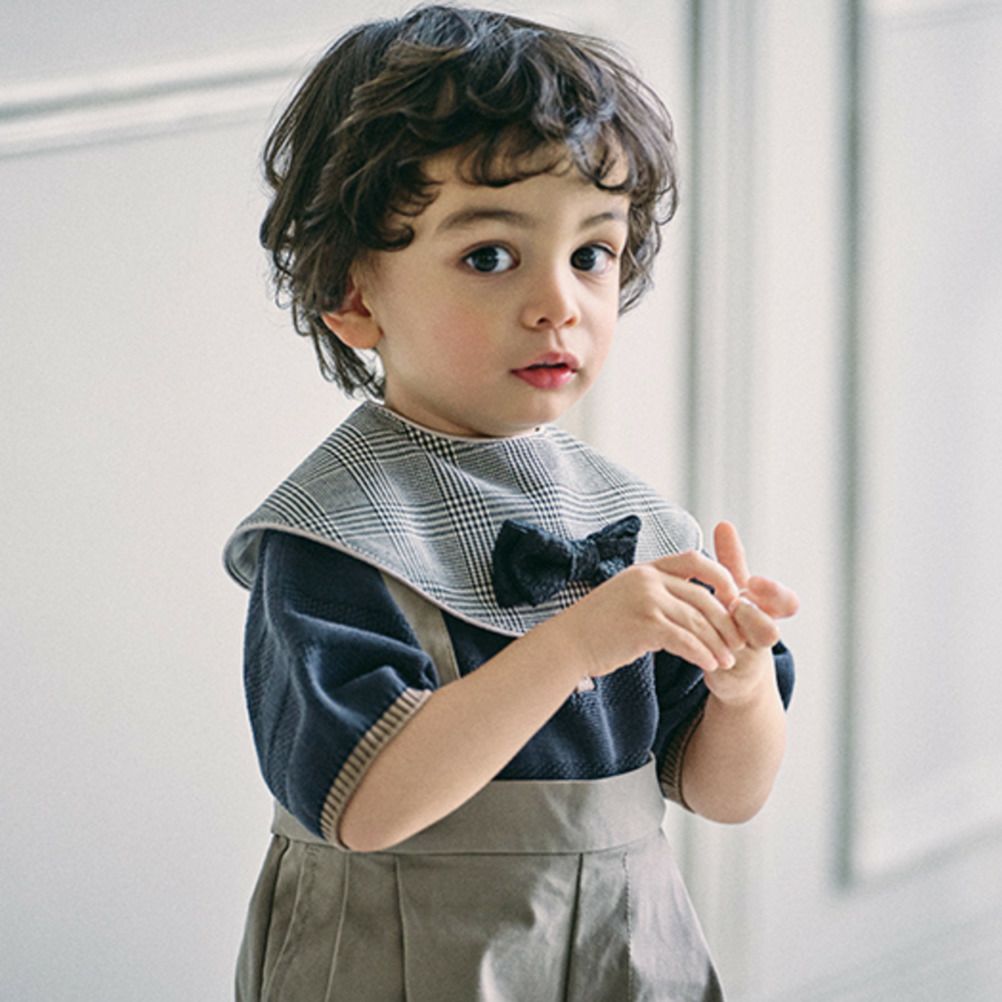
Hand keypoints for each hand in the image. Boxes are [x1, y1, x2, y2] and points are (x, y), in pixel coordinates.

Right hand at [557, 549, 745, 677]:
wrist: (568, 643)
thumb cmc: (599, 626)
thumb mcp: (628, 595)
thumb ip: (656, 591)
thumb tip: (690, 602)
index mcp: (647, 568)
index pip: (695, 559)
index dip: (721, 576)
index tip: (733, 598)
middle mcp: (647, 578)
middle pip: (703, 596)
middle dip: (725, 621)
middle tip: (738, 642)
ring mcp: (645, 600)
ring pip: (696, 620)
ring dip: (717, 643)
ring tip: (727, 661)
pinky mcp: (643, 625)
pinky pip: (684, 640)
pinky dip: (701, 654)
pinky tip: (709, 666)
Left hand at [702, 521, 799, 703]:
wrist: (733, 666)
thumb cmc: (735, 619)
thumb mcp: (733, 588)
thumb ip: (731, 560)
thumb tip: (724, 523)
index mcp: (766, 613)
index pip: (785, 603)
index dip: (773, 594)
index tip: (753, 581)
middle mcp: (761, 636)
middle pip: (771, 631)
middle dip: (756, 618)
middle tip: (736, 604)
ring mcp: (746, 659)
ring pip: (741, 658)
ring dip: (728, 639)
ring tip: (711, 628)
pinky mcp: (727, 673)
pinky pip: (721, 665)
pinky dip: (708, 652)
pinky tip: (691, 639)